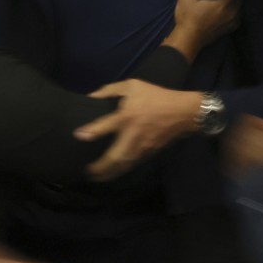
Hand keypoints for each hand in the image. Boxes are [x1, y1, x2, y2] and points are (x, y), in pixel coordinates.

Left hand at [75, 80, 202, 180]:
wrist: (184, 112)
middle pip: (115, 157)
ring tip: (98, 177)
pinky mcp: (149, 152)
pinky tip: (114, 172)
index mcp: (127, 116)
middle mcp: (132, 134)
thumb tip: (92, 95)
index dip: (91, 132)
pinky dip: (122, 170)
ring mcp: (142, 146)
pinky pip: (133, 164)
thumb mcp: (133, 85)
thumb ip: (110, 90)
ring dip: (110, 173)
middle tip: (88, 172)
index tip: (78, 136)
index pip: (105, 126)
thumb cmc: (156, 97)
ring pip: (124, 164)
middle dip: (101, 167)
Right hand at [163, 0, 239, 61]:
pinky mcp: (228, 31)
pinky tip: (227, 14)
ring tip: (226, 2)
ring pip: (239, 10)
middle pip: (239, 0)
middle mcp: (230, 13)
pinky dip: (234, 15)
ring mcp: (230, 23)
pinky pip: (237, 20)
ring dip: (234, 6)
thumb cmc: (187, 17)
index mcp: (222, 3)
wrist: (188, 39)